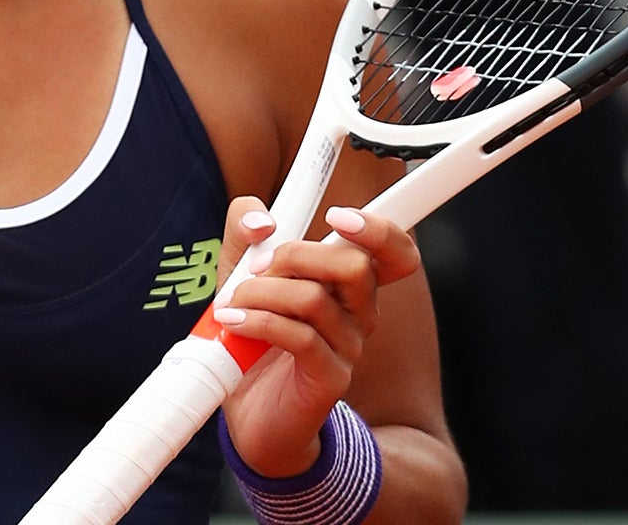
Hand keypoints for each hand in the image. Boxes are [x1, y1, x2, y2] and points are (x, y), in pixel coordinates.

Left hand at [212, 195, 421, 477]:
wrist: (249, 410)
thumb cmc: (252, 334)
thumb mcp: (240, 273)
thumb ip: (245, 235)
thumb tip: (260, 219)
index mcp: (348, 282)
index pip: (395, 253)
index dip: (380, 230)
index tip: (338, 216)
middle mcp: (359, 313)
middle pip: (356, 266)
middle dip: (297, 254)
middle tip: (257, 267)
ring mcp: (348, 347)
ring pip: (317, 299)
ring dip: (263, 291)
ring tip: (232, 303)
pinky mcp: (329, 378)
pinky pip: (300, 337)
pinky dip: (259, 322)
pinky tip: (233, 323)